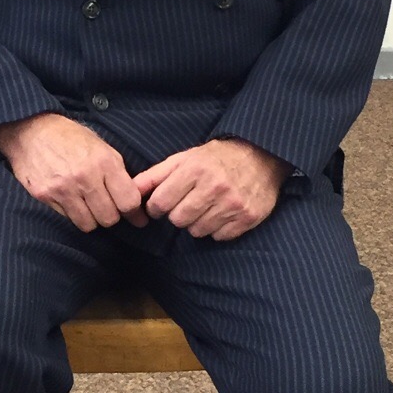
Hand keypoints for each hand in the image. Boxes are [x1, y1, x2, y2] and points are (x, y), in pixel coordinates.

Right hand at [0, 113, 148, 231]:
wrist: (31, 130)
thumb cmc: (70, 137)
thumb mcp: (101, 146)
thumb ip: (118, 173)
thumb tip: (134, 201)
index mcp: (104, 162)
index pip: (128, 202)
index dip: (135, 213)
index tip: (136, 218)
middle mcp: (85, 177)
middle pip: (109, 218)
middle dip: (111, 216)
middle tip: (108, 208)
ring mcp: (63, 189)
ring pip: (88, 224)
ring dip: (92, 218)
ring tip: (88, 206)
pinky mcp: (45, 196)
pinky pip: (67, 218)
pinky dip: (72, 213)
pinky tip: (70, 199)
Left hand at [133, 138, 288, 240]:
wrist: (262, 156)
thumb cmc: (217, 157)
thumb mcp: (184, 159)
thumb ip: (155, 175)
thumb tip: (130, 190)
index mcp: (195, 169)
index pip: (161, 203)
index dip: (156, 206)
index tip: (162, 204)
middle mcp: (215, 187)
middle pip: (178, 220)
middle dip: (178, 214)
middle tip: (187, 203)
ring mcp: (233, 204)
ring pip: (197, 231)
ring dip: (197, 222)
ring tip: (206, 207)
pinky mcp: (247, 217)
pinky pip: (219, 237)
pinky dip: (217, 229)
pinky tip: (222, 213)